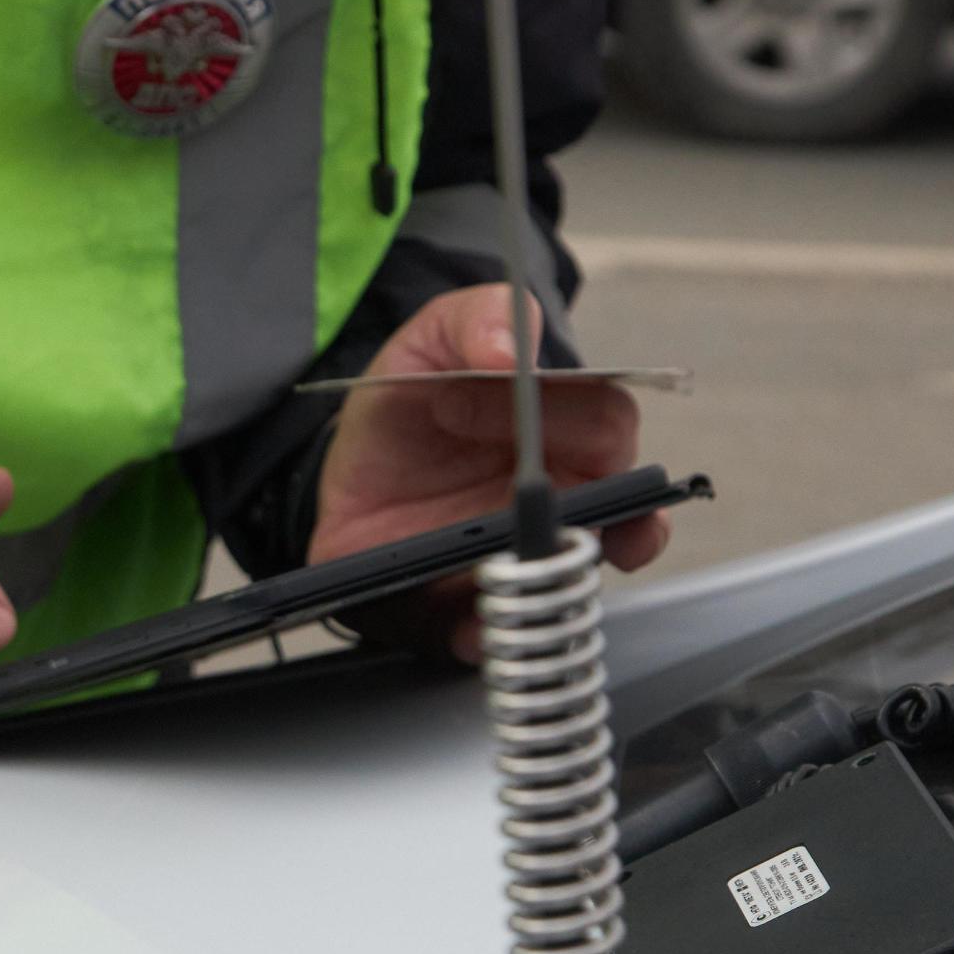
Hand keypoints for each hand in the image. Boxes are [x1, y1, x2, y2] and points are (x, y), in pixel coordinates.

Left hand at [311, 284, 670, 662]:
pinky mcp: (460, 607)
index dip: (573, 423)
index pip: (610, 426)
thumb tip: (511, 344)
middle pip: (615, 511)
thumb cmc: (407, 402)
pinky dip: (478, 635)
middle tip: (542, 501)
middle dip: (599, 513)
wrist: (338, 470)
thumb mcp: (427, 341)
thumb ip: (474, 318)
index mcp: (562, 428)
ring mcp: (517, 557)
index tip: (509, 411)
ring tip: (526, 578)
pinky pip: (482, 633)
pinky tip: (467, 627)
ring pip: (562, 584)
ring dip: (554, 585)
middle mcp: (559, 498)